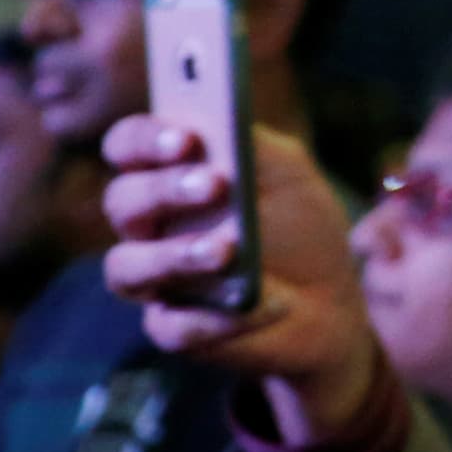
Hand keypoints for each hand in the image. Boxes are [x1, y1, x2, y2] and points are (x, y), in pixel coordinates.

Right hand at [99, 121, 378, 440]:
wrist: (329, 302)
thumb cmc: (299, 226)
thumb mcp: (287, 172)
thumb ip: (253, 144)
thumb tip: (220, 121)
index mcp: (166, 175)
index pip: (128, 146)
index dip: (144, 139)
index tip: (185, 139)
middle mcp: (149, 226)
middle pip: (121, 201)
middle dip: (163, 191)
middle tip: (216, 185)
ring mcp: (155, 281)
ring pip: (126, 267)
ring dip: (172, 257)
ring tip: (226, 252)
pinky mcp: (174, 329)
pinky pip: (169, 327)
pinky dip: (208, 319)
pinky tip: (245, 306)